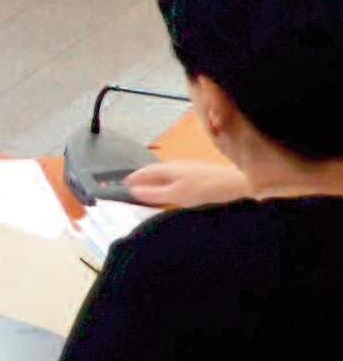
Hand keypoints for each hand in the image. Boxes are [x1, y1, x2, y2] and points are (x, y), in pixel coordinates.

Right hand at [125, 161, 250, 208]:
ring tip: (150, 194)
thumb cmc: (205, 189)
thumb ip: (154, 193)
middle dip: (142, 181)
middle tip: (133, 191)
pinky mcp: (198, 174)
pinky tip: (173, 194)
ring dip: (155, 183)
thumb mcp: (176, 195)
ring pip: (165, 175)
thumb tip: (133, 190)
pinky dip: (168, 185)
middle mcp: (175, 165)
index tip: (121, 186)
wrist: (238, 185)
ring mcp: (188, 169)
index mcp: (167, 168)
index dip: (132, 179)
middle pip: (153, 172)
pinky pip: (175, 179)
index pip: (143, 172)